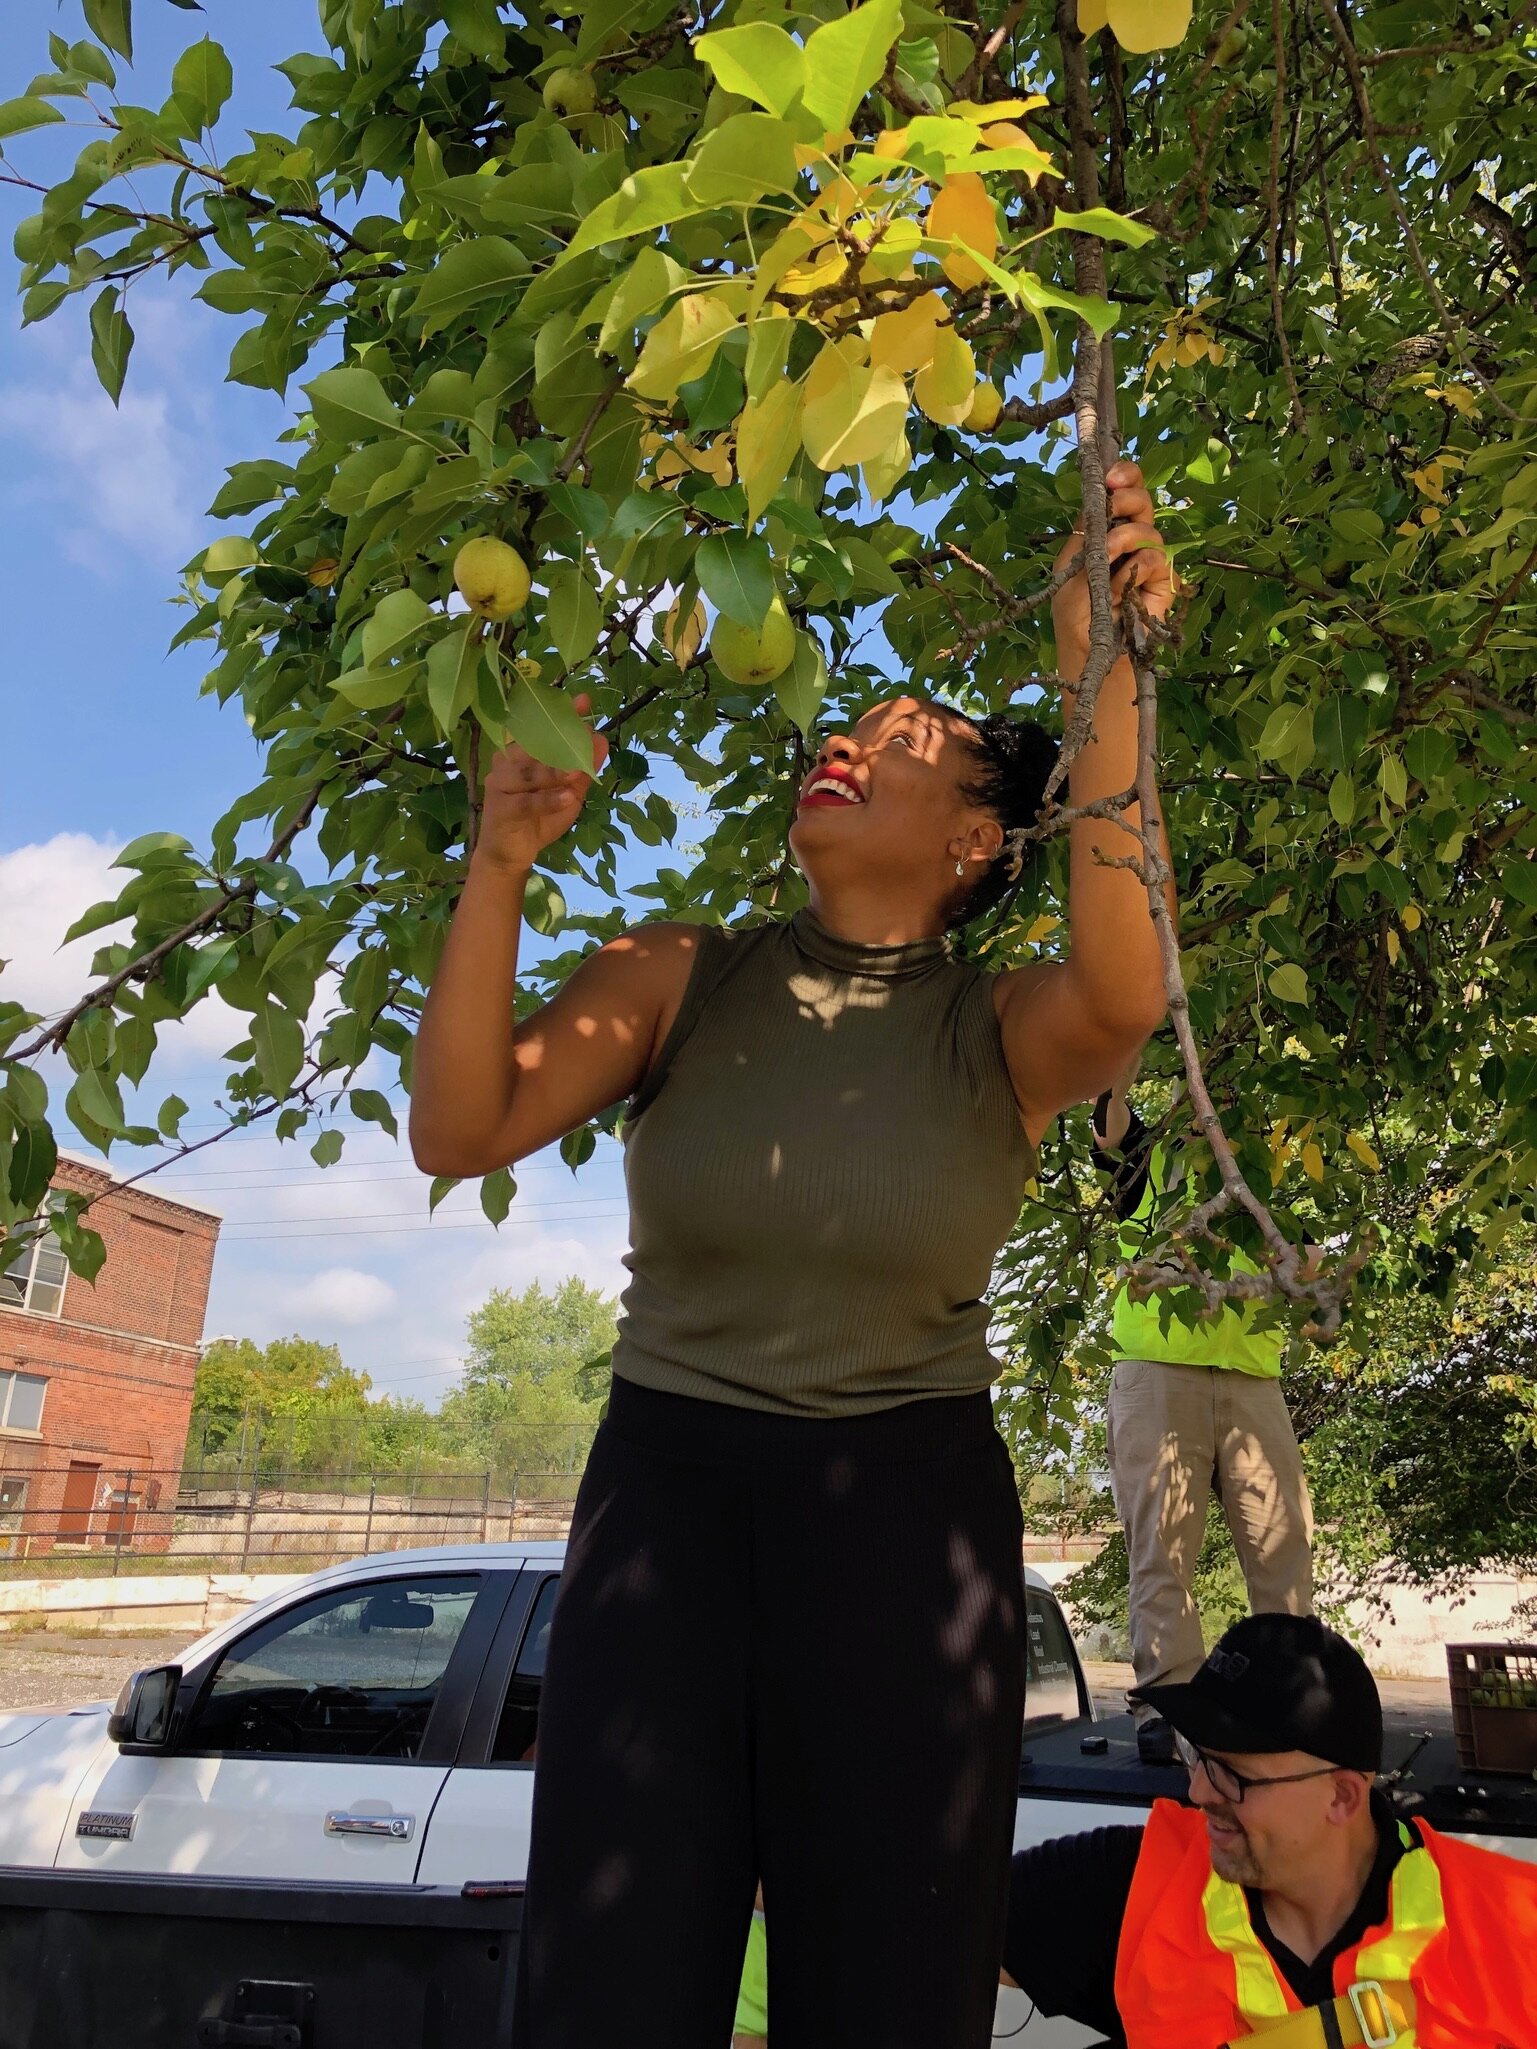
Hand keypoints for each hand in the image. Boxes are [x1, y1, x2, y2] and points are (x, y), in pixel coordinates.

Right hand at [475, 691, 608, 875]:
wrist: (510, 854)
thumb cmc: (538, 820)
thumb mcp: (569, 794)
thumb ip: (583, 770)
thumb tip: (602, 740)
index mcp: (522, 754)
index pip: (542, 730)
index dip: (562, 714)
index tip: (584, 701)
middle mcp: (507, 762)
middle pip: (535, 747)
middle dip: (561, 741)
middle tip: (586, 736)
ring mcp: (500, 783)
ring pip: (530, 773)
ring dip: (555, 772)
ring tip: (577, 772)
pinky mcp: (500, 807)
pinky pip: (526, 801)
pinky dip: (548, 799)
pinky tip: (567, 797)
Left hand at [1051, 460, 1173, 670]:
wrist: (1088, 645)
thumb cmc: (1074, 608)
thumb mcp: (1071, 560)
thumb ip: (1088, 526)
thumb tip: (1102, 490)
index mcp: (1107, 527)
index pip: (1123, 490)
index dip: (1123, 476)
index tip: (1111, 478)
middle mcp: (1130, 537)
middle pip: (1142, 499)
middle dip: (1128, 495)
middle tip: (1114, 501)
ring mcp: (1148, 557)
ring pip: (1149, 528)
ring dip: (1125, 537)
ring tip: (1107, 558)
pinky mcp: (1162, 580)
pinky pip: (1155, 559)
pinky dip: (1135, 568)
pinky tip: (1120, 587)